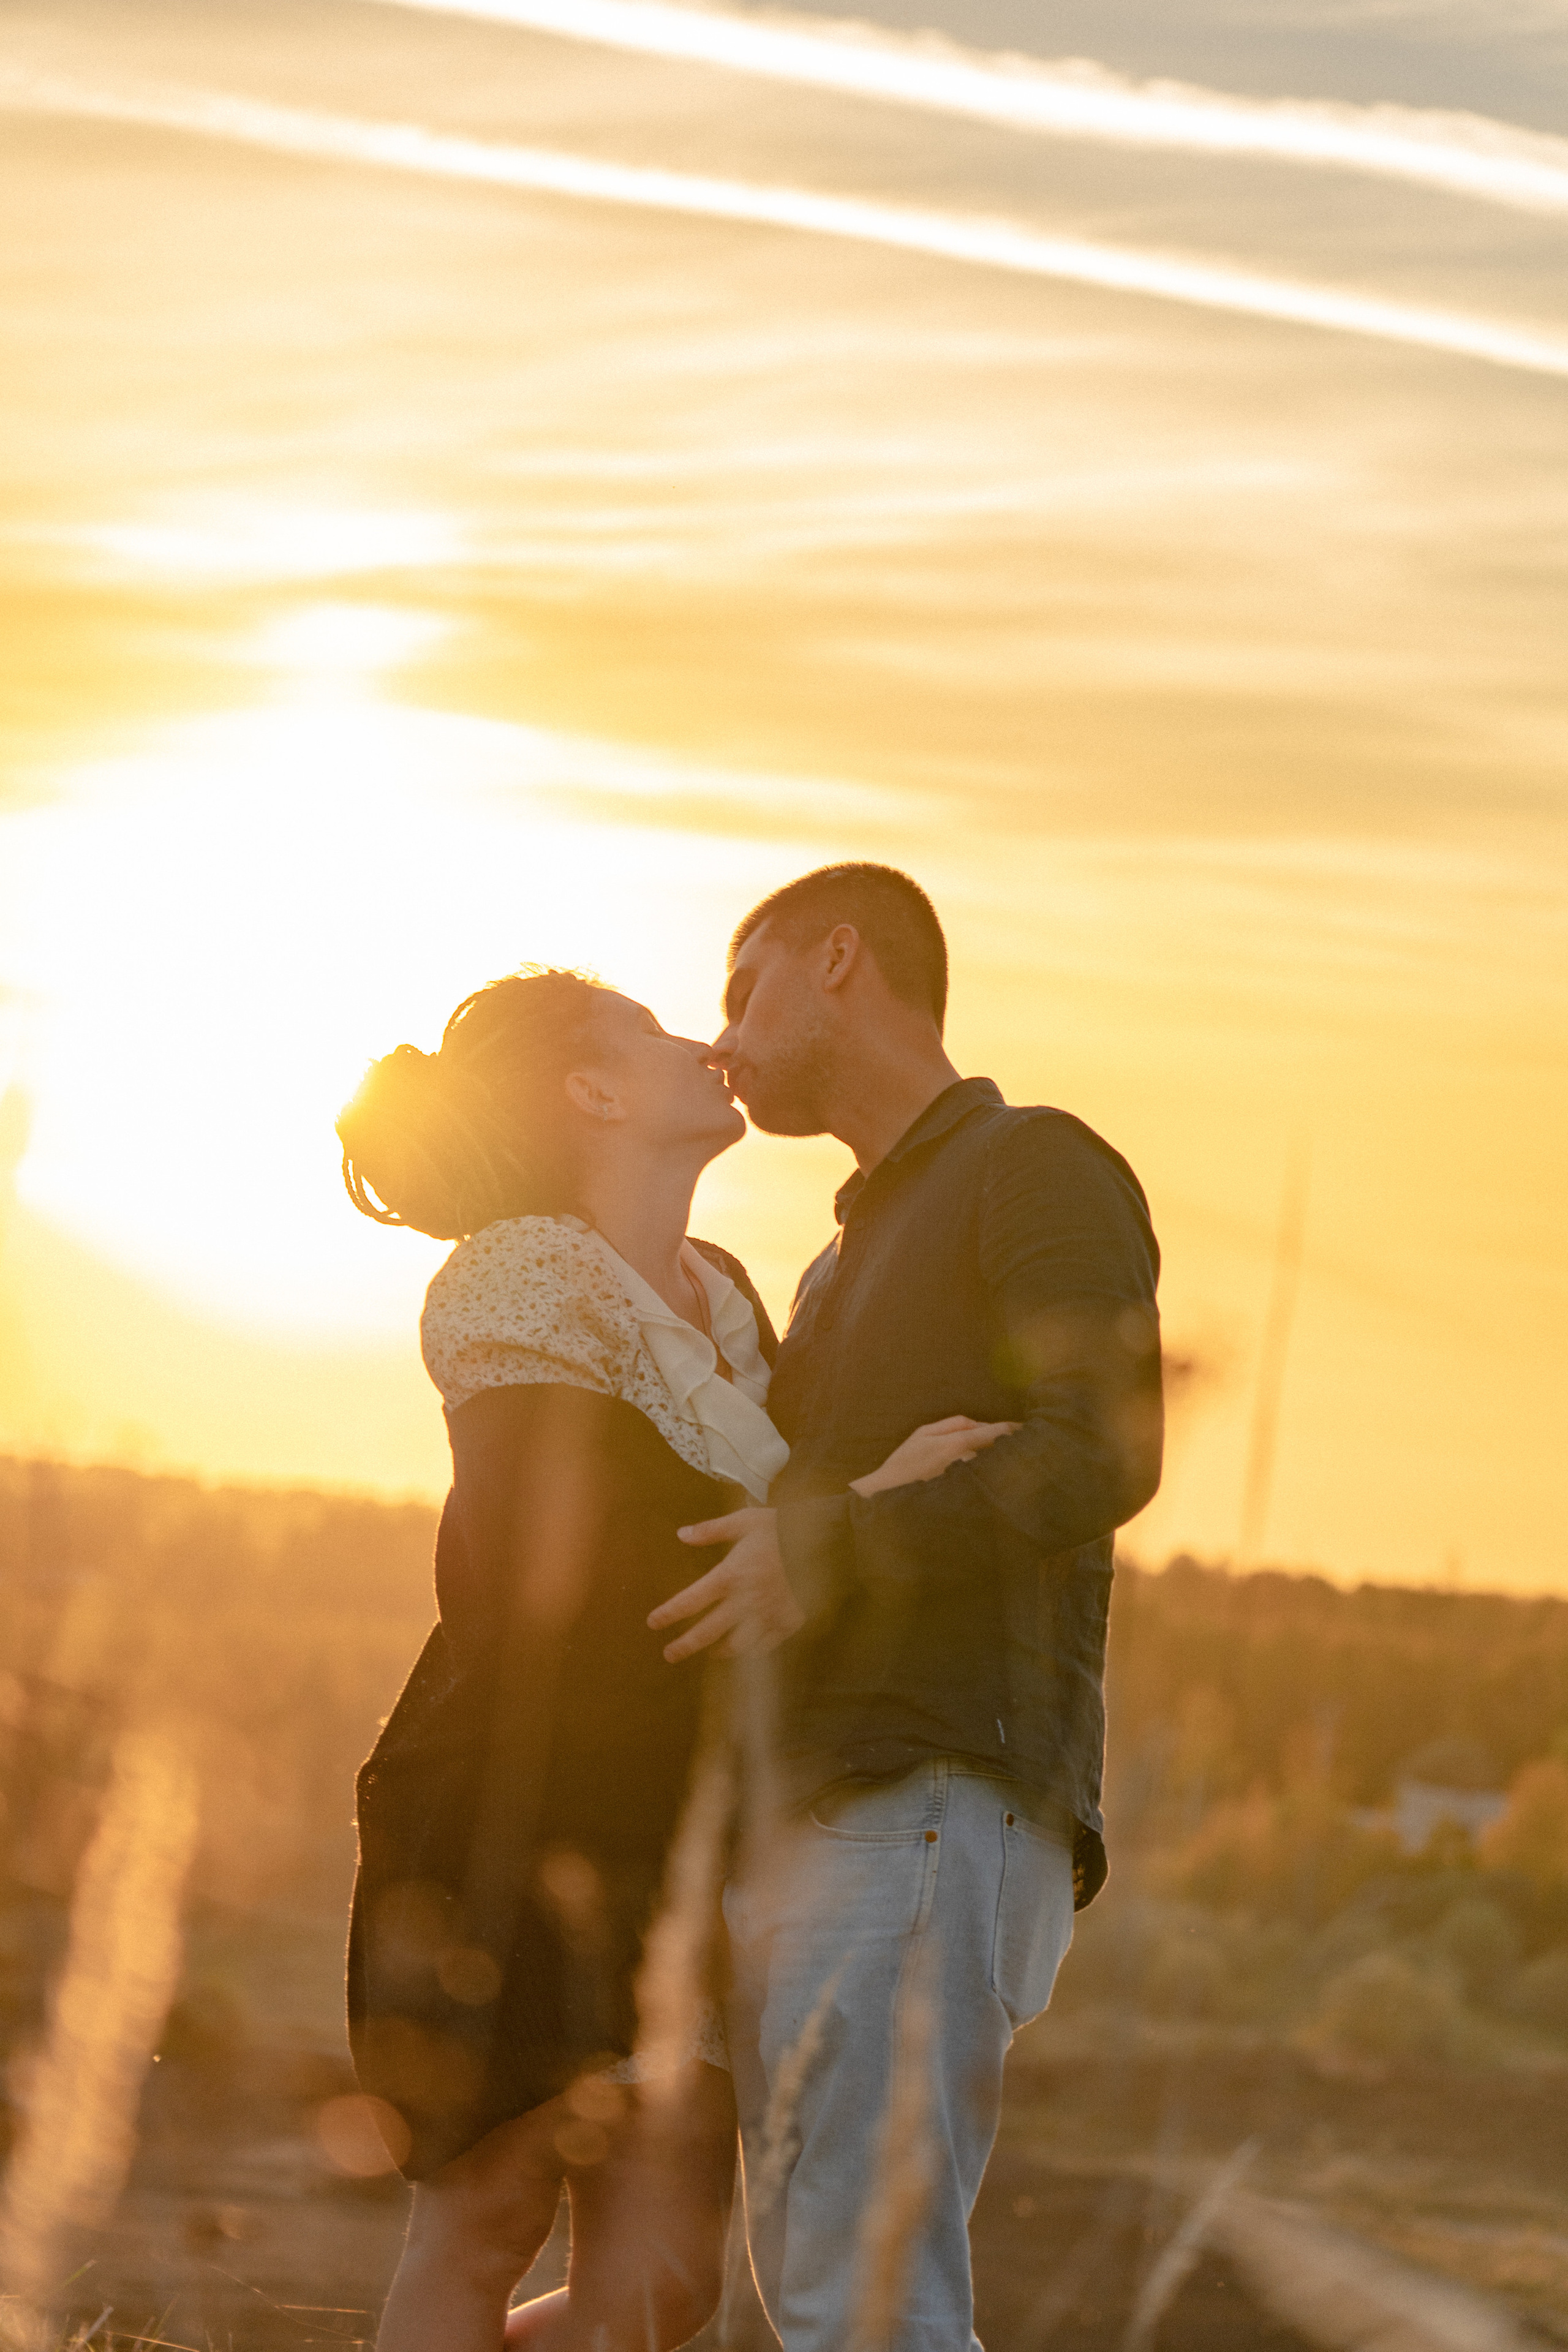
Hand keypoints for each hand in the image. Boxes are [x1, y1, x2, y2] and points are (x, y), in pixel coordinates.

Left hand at [649, 1508, 805, 1661]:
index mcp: (730, 1575)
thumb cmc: (783, 1528)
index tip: (653, 1623)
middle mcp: (745, 1602)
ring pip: (736, 1645)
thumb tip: (681, 1534)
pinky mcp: (789, 1623)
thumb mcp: (745, 1521)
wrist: (828, 1542)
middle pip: (707, 1632)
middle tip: (669, 1655)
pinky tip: (745, 1650)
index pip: (690, 1601)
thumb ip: (711, 1530)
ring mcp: (767, 1616)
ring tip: (710, 1654)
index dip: (669, 1614)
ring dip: (718, 1651)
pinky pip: (765, 1646)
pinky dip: (752, 1651)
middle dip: (685, 1646)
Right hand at [850, 1415, 1020, 1498]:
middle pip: (996, 1449)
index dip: (1012, 1428)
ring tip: (1000, 1458)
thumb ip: (954, 1423)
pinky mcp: (965, 1493)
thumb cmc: (905, 1461)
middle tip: (1015, 1441)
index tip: (1024, 1427)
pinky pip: (982, 1478)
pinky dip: (986, 1473)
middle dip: (1006, 1445)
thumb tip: (980, 1424)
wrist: (891, 1493)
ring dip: (996, 1459)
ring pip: (991, 1464)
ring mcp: (966, 1480)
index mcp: (956, 1444)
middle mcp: (966, 1463)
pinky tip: (984, 1474)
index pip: (994, 1432)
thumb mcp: (924, 1432)